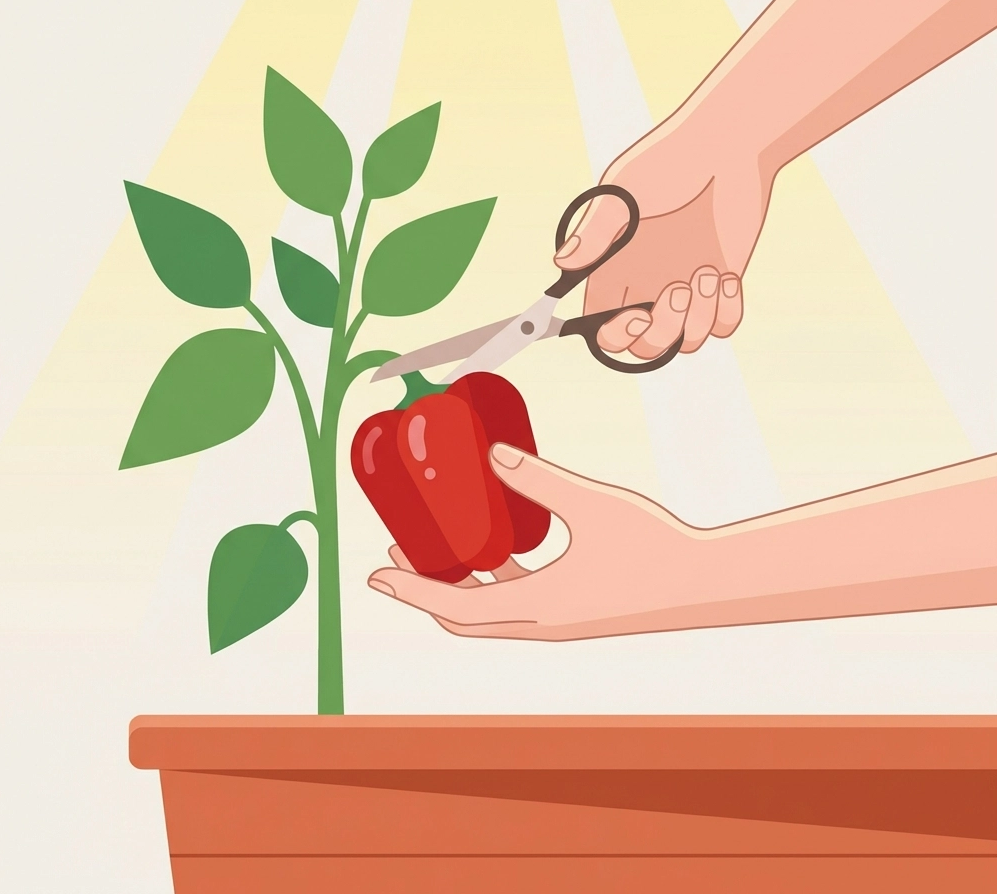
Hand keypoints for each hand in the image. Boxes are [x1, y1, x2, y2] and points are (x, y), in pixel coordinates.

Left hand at [366, 442, 701, 640]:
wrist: (705, 584)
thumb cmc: (654, 548)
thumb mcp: (592, 506)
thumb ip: (539, 480)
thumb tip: (491, 454)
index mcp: (539, 608)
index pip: (455, 605)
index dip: (410, 589)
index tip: (374, 575)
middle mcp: (541, 625)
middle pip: (463, 617)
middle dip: (424, 589)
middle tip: (399, 554)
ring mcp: (558, 623)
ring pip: (490, 615)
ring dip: (457, 586)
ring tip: (437, 546)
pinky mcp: (574, 613)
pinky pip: (518, 604)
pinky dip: (494, 583)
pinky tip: (497, 548)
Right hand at [560, 105, 773, 359]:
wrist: (729, 144)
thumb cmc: (670, 159)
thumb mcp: (625, 193)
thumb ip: (595, 232)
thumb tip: (562, 262)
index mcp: (616, 268)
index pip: (601, 323)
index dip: (614, 334)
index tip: (634, 315)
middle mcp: (647, 283)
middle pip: (644, 346)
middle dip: (660, 333)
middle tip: (675, 292)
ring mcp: (686, 286)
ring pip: (685, 342)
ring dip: (697, 318)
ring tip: (707, 273)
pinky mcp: (722, 283)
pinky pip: (722, 326)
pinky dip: (726, 311)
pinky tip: (727, 277)